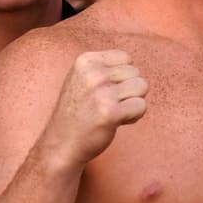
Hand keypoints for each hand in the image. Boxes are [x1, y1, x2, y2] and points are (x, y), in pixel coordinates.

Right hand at [40, 50, 147, 167]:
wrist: (60, 144)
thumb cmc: (78, 112)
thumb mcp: (82, 79)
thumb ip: (104, 67)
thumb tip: (133, 63)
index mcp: (85, 61)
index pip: (125, 57)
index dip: (122, 76)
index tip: (105, 90)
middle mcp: (92, 73)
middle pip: (136, 73)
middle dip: (128, 90)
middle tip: (107, 104)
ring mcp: (101, 93)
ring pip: (142, 87)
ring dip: (132, 102)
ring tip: (112, 111)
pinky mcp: (110, 112)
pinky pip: (141, 106)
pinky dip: (134, 116)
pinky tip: (116, 121)